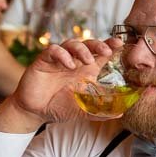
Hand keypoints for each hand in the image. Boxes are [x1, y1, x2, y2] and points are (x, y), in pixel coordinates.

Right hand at [0, 35, 123, 129]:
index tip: (119, 43)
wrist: (35, 112)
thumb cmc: (59, 107)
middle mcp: (74, 62)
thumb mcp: (82, 111)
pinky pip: (53, 50)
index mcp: (85, 71)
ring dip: (82, 50)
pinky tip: (69, 65)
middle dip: (98, 44)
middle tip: (106, 50)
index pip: (100, 54)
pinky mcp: (44, 61)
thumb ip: (99, 111)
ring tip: (87, 61)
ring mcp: (59, 60)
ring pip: (71, 43)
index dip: (109, 46)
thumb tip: (120, 113)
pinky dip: (62, 55)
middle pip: (88, 44)